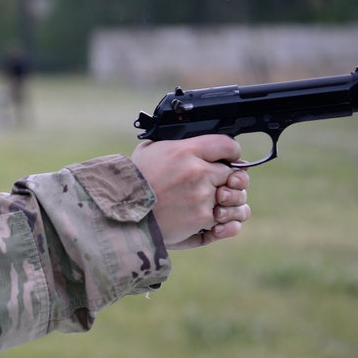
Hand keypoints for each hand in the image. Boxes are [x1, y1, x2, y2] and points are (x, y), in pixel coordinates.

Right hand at [131, 136, 250, 249]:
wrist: (122, 213)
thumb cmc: (133, 182)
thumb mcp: (148, 151)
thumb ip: (171, 142)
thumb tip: (182, 136)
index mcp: (185, 151)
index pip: (227, 145)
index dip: (231, 151)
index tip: (228, 157)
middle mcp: (198, 172)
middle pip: (233, 172)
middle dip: (227, 178)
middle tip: (217, 183)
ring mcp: (202, 197)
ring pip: (235, 196)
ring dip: (229, 200)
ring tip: (218, 202)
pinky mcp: (202, 219)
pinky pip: (227, 219)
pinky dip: (224, 221)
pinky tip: (215, 218)